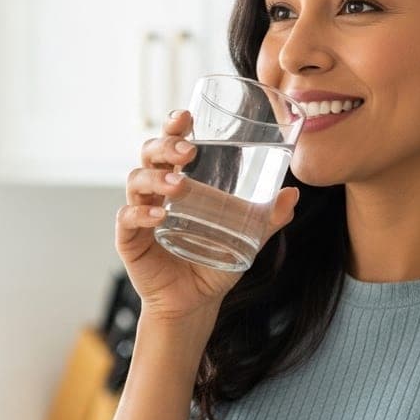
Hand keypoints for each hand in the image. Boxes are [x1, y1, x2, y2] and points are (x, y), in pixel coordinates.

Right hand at [115, 110, 300, 323]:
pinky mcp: (130, 240)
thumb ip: (268, 218)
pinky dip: (141, 213)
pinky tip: (159, 215)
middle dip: (165, 146)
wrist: (195, 304)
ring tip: (179, 185)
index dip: (173, 127)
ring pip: (136, 180)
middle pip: (149, 155)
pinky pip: (127, 217)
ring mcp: (140, 214)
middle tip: (189, 151)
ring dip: (157, 177)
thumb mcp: (247, 239)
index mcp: (178, 183)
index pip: (170, 146)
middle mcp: (156, 193)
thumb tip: (292, 194)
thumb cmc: (214, 264)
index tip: (186, 115)